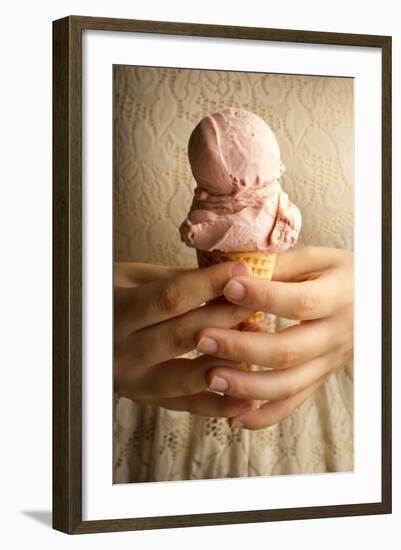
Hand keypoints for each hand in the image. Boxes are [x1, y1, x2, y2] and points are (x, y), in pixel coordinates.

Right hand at [114, 261, 255, 417]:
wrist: (78, 335)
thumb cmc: (111, 297)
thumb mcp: (132, 278)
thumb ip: (175, 280)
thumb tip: (227, 278)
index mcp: (118, 313)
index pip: (170, 298)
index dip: (209, 284)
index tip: (242, 270)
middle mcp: (122, 351)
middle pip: (185, 335)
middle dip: (228, 316)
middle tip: (261, 301)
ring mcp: (134, 381)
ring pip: (189, 376)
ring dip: (229, 359)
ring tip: (261, 340)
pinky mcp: (147, 400)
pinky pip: (188, 406)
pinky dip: (220, 404)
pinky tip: (249, 397)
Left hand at [196, 247, 352, 429]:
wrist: (373, 301)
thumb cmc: (339, 274)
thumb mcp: (318, 260)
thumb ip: (281, 266)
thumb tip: (236, 272)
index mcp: (338, 298)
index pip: (299, 302)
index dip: (262, 297)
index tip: (228, 288)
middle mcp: (336, 335)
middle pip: (288, 350)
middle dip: (241, 348)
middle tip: (203, 339)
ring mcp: (328, 363)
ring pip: (288, 385)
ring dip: (246, 386)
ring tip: (210, 377)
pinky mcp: (319, 379)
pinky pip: (292, 403)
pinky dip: (263, 416)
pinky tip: (233, 418)